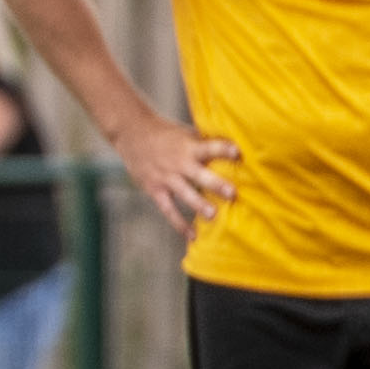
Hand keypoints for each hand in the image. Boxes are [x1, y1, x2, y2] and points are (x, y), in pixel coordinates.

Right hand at [114, 111, 238, 237]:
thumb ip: (205, 143)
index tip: (238, 152)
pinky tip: (192, 236)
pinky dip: (179, 223)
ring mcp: (166, 177)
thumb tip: (235, 148)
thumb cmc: (165, 133)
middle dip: (215, 184)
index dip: (223, 149)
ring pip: (184, 193)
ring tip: (213, 216)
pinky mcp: (155, 189)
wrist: (131, 133)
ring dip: (199, 204)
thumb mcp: (185, 132)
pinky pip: (168, 209)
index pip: (209, 146)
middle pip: (199, 174)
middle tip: (232, 193)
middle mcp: (178, 162)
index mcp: (188, 146)